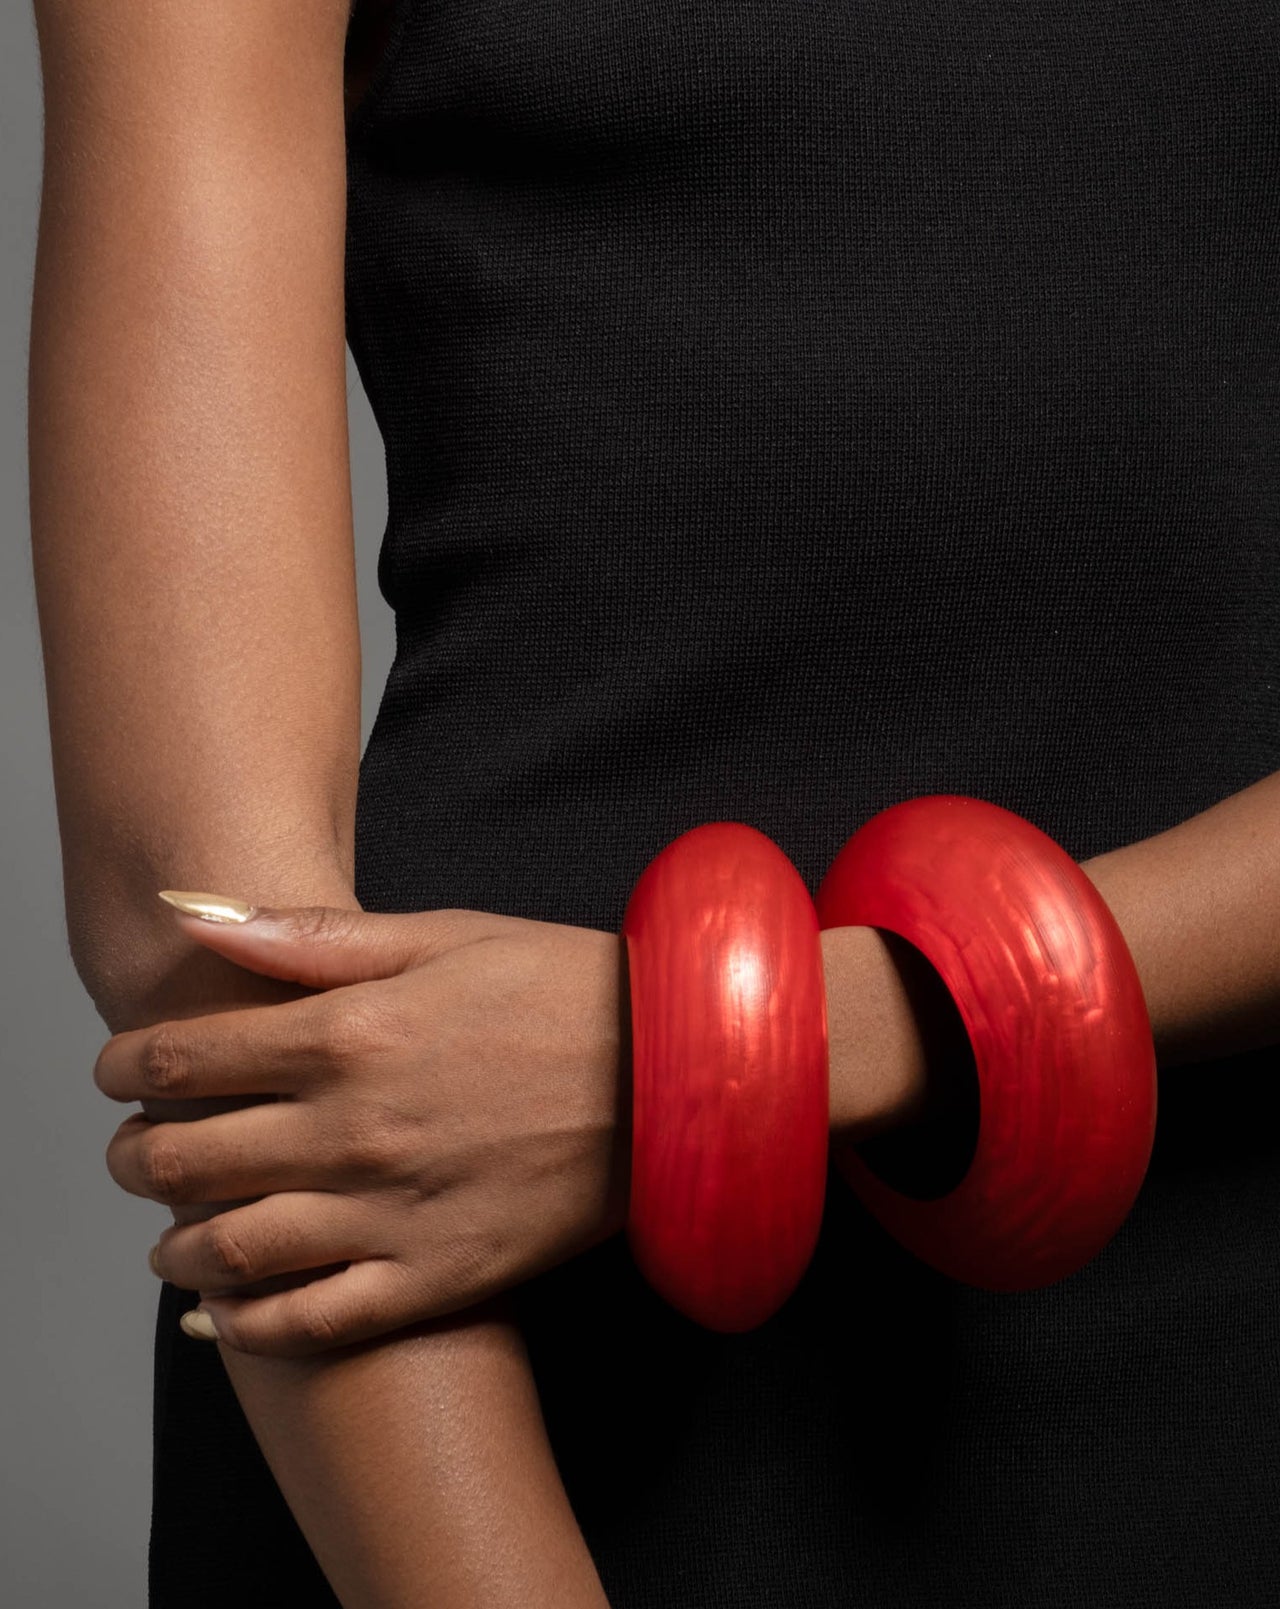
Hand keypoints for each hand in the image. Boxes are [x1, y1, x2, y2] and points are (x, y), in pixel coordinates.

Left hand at [95, 897, 630, 1356]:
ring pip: (234, 1249)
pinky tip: (223, 1315)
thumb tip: (196, 912)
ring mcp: (394, 1212)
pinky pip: (316, 1321)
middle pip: (189, 1158)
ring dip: (174, 1246)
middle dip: (135, 1155)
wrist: (678, 1074)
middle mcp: (356, 1129)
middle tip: (132, 1151)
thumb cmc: (564, 989)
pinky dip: (249, 1327)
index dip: (128, 1066)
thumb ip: (311, 935)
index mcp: (351, 1034)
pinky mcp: (438, 1276)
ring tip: (168, 1237)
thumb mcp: (443, 935)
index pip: (188, 1058)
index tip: (117, 1071)